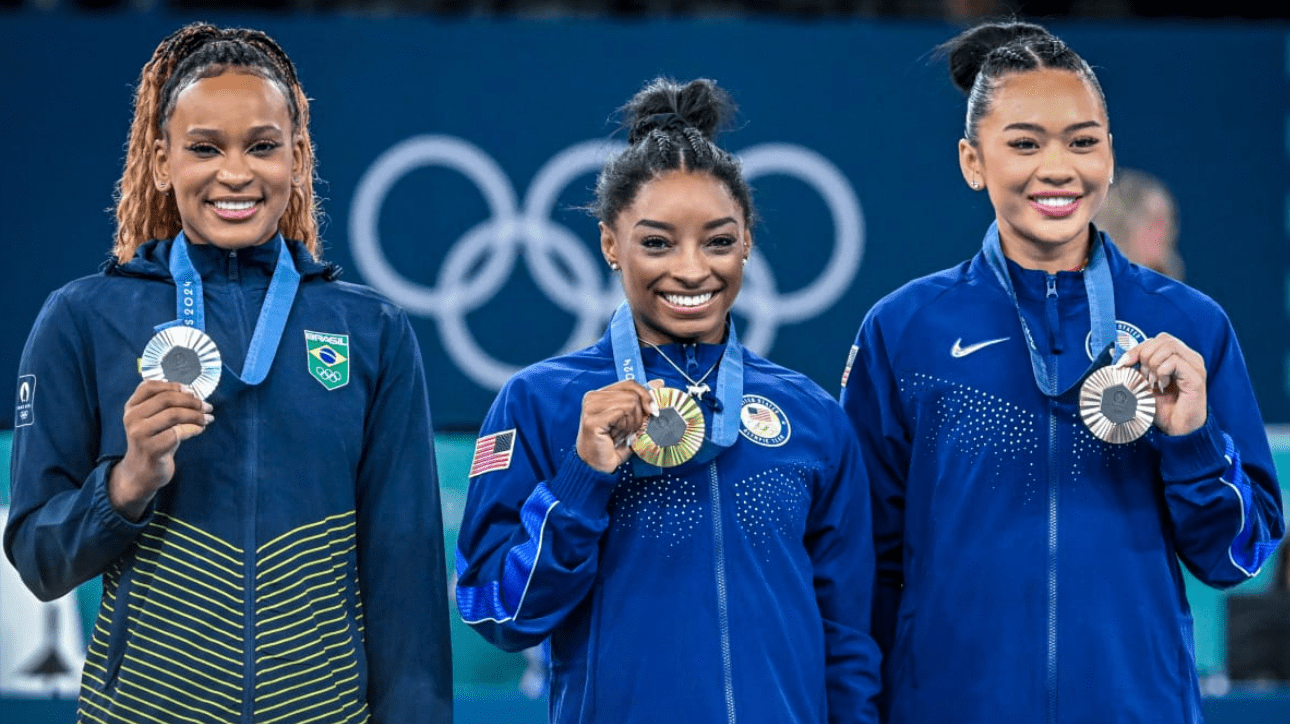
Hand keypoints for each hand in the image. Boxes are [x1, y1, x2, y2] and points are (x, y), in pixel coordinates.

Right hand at [108, 381, 212, 519]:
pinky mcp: (151, 448)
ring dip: (196, 415)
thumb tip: (193, 393)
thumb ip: (166, 405)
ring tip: (207, 418)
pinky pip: (179, 432)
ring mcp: (139, 434)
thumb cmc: (154, 441)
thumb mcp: (154, 419)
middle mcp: (132, 418)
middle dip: (191, 401)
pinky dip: (194, 428)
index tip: (191, 392)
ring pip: (174, 414)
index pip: (149, 386)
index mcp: (131, 407)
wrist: (142, 472)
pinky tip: (200, 429)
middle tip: (206, 407)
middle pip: (166, 399)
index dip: (173, 386)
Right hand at [576, 380, 658, 473]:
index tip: (653, 410)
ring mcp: (591, 406)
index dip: (645, 395)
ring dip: (632, 423)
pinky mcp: (592, 419)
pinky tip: (617, 436)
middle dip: (639, 415)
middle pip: (632, 393)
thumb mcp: (632, 419)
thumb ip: (642, 401)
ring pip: (629, 403)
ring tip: (622, 434)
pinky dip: (625, 427)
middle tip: (631, 430)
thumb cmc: (613, 445)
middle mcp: (593, 397)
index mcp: (601, 394)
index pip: (630, 384)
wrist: (598, 466)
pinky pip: (622, 413)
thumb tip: (659, 383)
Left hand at [1116, 333, 1206, 435]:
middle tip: (1144, 376)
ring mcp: (1195, 365)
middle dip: (1145, 355)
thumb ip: (1137, 368)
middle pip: (1162, 339)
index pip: (1157, 339)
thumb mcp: (1144, 383)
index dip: (1138, 348)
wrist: (1176, 429)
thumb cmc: (1163, 408)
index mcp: (1179, 356)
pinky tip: (1162, 385)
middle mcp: (1189, 358)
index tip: (1124, 363)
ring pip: (1168, 347)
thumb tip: (1120, 358)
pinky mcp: (1196, 376)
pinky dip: (1161, 372)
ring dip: (1153, 364)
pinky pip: (1174, 361)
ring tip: (1153, 381)